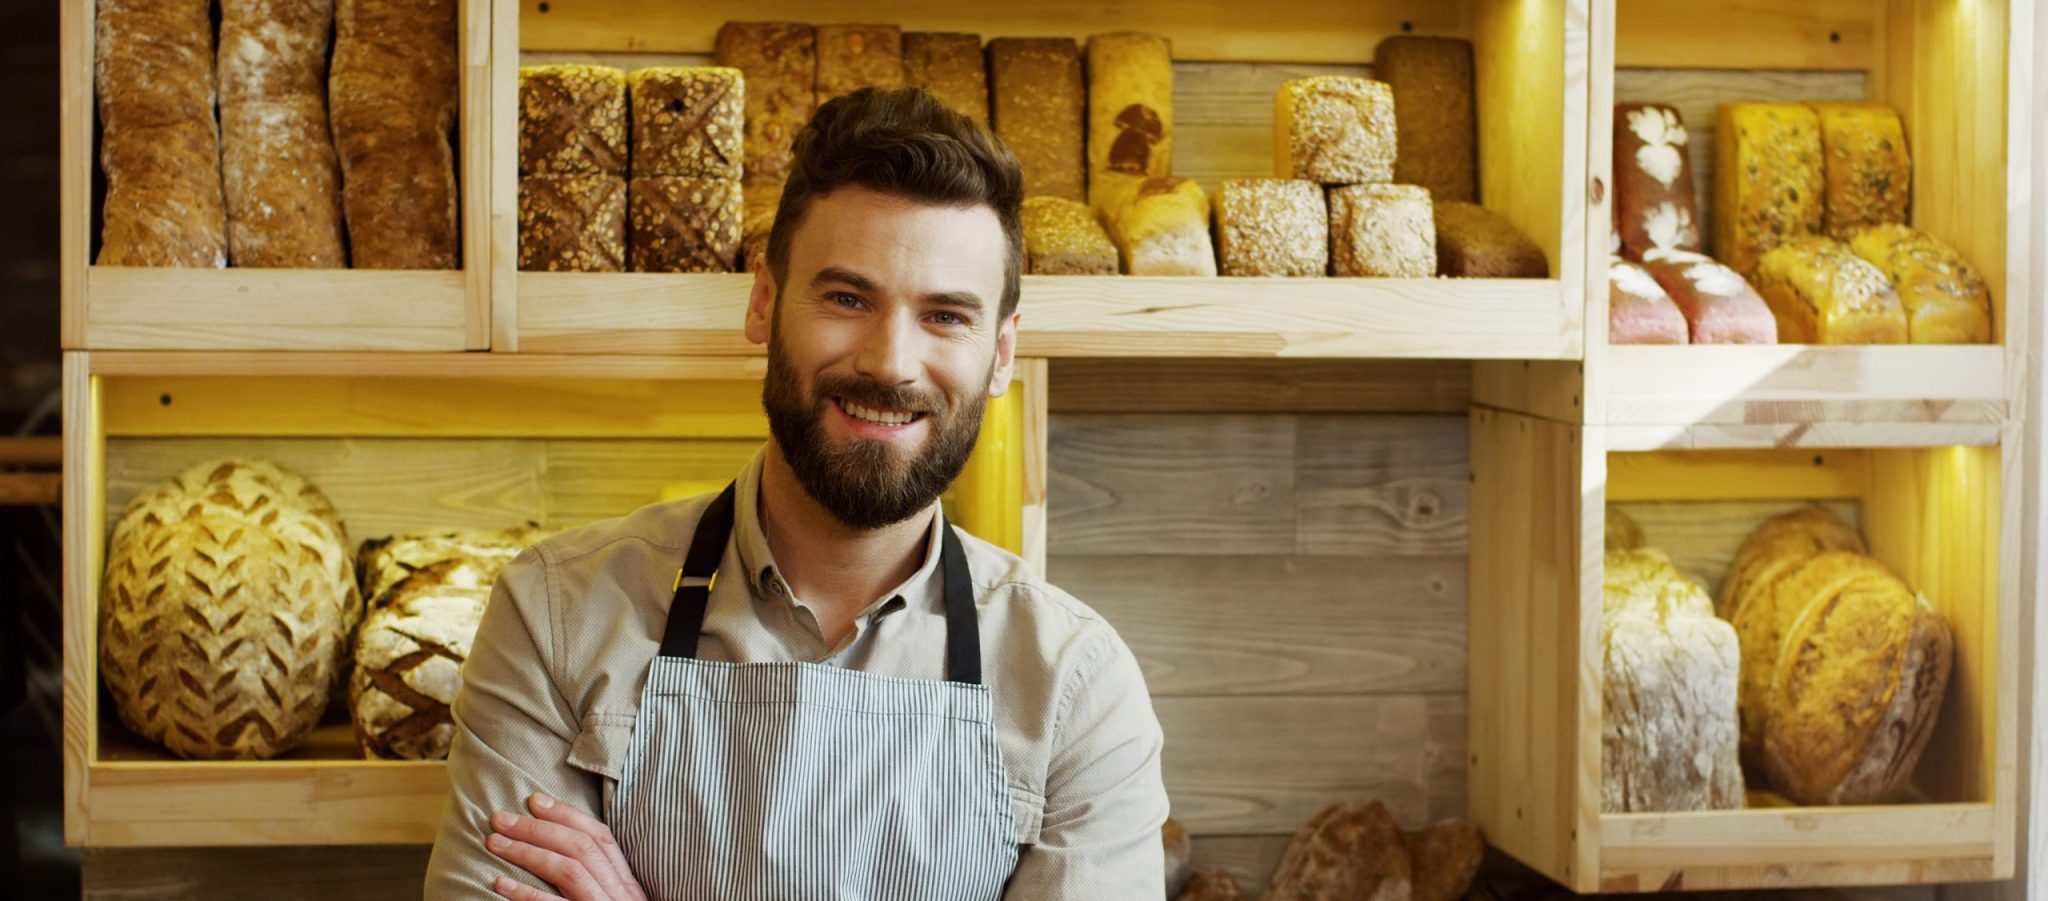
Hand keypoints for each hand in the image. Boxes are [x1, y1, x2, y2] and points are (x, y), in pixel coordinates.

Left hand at [486, 793, 648, 900]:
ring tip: (494, 843)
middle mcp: (622, 895)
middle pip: (580, 848)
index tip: (534, 800)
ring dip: (528, 852)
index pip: (601, 837)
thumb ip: (598, 883)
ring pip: (570, 871)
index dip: (567, 815)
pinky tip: (500, 884)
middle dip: (537, 828)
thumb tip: (559, 854)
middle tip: (500, 819)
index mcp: (628, 885)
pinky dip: (527, 895)